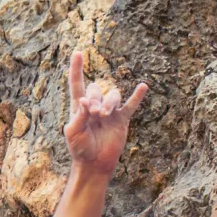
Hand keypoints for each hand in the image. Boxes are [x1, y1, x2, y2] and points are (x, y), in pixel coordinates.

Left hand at [63, 50, 147, 175]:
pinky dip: (137, 96)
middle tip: (94, 114)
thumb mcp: (73, 132)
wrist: (94, 164)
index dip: (76, 69)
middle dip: (95, 99)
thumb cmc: (79, 149)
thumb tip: (85, 101)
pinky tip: (143, 86)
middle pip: (96, 89)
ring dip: (109, 102)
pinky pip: (131, 105)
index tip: (77, 53)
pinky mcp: (122, 120)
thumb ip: (79, 116)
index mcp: (79, 107)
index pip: (77, 83)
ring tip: (104, 115)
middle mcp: (95, 106)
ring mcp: (109, 112)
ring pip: (112, 95)